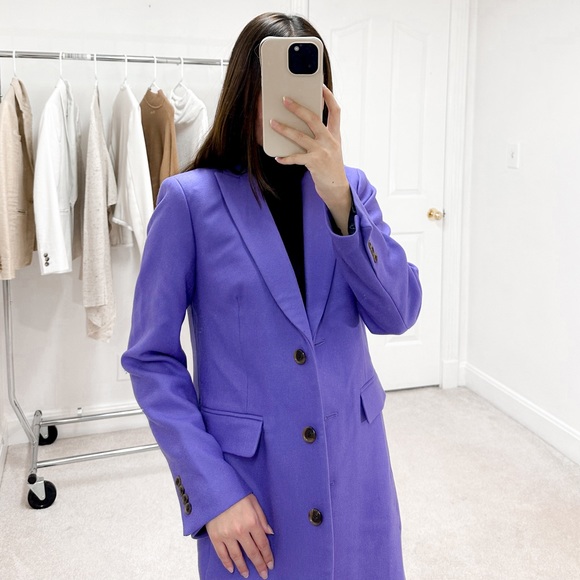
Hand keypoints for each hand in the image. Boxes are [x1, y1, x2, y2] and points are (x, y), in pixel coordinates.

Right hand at [206, 493, 274, 578]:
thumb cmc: (235, 493)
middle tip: (264, 574)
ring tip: (247, 574)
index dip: (267, 556)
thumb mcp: (253, 502)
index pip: (262, 544)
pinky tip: (231, 569)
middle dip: (259, 565)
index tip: (270, 564)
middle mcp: (240, 531)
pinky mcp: (215, 536)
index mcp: (252, 521)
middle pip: (252, 553)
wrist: (215, 488)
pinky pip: (222, 554)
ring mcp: (227, 535)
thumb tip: (270, 533)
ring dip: (243, 567)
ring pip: (237, 556)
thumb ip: (262, 518)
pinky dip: (227, 563)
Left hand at [270, 86, 351, 234]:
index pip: (335, 111)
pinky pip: (296, 158)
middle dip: (297, 108)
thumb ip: (322, 134)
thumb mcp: (331, 147)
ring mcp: (322, 152)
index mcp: (335, 134)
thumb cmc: (330, 165)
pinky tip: (278, 157)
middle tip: (284, 99)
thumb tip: (301, 121)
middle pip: (313, 119)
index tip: (320, 86)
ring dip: (284, 129)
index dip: (328, 97)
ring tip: (272, 122)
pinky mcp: (315, 163)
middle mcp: (330, 140)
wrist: (337, 187)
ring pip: (300, 136)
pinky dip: (286, 158)